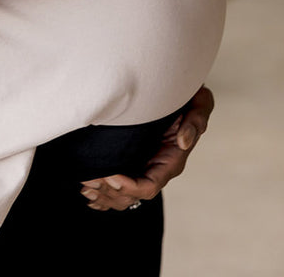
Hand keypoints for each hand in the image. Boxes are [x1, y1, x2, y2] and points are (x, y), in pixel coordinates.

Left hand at [79, 86, 214, 210]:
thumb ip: (196, 121)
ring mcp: (145, 166)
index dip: (127, 186)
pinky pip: (119, 186)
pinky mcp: (134, 160)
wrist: (178, 89)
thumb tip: (183, 142)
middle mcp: (157, 168)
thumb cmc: (189, 96)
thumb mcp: (200, 103)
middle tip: (87, 179)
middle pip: (132, 195)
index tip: (109, 174)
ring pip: (123, 194)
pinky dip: (103, 193)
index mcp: (171, 161)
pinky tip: (87, 192)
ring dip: (103, 193)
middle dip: (109, 190)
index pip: (148, 186)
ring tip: (83, 184)